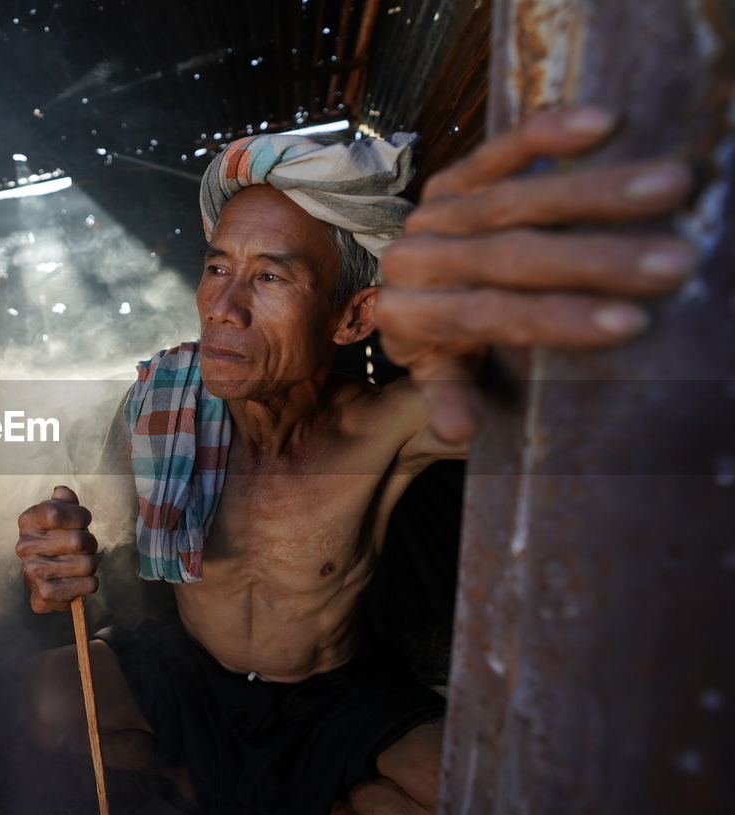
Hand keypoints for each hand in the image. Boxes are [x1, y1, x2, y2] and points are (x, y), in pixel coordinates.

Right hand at [17, 485, 99, 613]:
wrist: (41, 579)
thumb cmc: (55, 542)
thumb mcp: (59, 515)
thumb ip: (64, 501)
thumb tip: (63, 493)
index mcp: (28, 522)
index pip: (56, 513)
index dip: (80, 516)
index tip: (83, 521)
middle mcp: (25, 547)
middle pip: (78, 540)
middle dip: (90, 542)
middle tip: (83, 546)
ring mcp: (33, 573)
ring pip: (87, 564)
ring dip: (91, 563)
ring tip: (79, 563)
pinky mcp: (46, 595)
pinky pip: (89, 584)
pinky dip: (90, 582)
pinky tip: (77, 580)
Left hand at [375, 105, 696, 442]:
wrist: (403, 284)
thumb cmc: (440, 338)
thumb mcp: (440, 372)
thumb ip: (450, 394)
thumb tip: (460, 429)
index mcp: (412, 315)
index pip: (491, 315)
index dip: (558, 319)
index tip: (631, 324)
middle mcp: (417, 257)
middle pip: (511, 256)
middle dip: (596, 260)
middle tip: (674, 262)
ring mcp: (434, 212)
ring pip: (516, 199)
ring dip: (597, 192)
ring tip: (671, 187)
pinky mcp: (453, 174)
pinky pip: (501, 148)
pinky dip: (549, 133)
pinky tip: (605, 121)